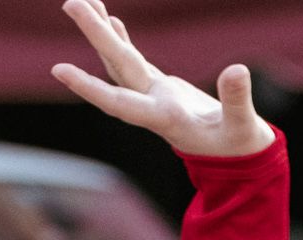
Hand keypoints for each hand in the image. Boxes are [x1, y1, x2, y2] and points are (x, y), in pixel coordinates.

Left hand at [51, 0, 273, 159]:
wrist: (240, 161)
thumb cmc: (241, 149)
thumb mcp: (244, 127)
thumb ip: (237, 100)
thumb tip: (236, 70)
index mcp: (165, 118)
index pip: (120, 101)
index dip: (89, 88)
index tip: (59, 71)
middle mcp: (152, 106)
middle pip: (118, 68)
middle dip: (95, 35)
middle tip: (72, 3)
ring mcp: (156, 97)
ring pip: (121, 62)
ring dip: (102, 33)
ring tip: (82, 2)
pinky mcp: (165, 90)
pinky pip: (135, 62)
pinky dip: (121, 40)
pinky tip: (111, 20)